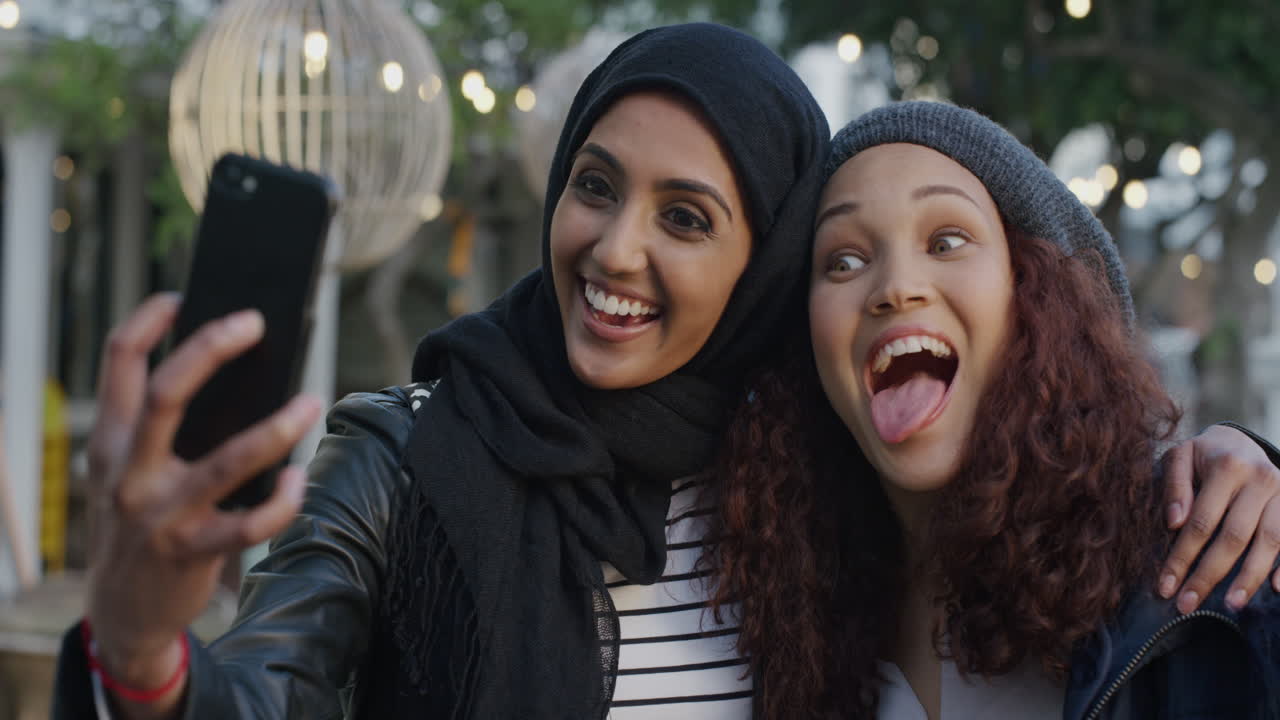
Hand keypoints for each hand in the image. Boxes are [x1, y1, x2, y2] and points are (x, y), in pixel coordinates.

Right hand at [84, 294, 321, 706]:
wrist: (122, 614)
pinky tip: (299, 481)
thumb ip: (159, 433)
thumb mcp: (128, 474)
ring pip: (226, 459)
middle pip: (166, 394)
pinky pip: (249, 523)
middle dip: (210, 350)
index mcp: (110, 442)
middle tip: (254, 321)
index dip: (147, 321)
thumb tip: (235, 379)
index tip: (183, 296)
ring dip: (277, 429)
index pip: (118, 364)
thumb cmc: (140, 525)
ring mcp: (161, 513)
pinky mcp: (192, 551)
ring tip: (311, 402)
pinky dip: (281, 501)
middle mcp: (128, 472)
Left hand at [1157, 424, 1279, 612]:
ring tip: (1231, 605)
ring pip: (1269, 542)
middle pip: (1233, 537)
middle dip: (1208, 575)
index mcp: (1228, 467)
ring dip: (1249, 578)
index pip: (1201, 522)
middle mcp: (1261, 480)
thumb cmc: (1203, 455)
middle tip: (1187, 605)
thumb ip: (1174, 486)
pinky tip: (1275, 588)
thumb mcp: (1180, 457)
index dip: (1181, 557)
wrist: (1240, 441)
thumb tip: (1174, 523)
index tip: (1165, 586)